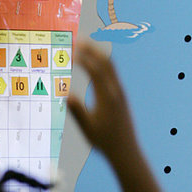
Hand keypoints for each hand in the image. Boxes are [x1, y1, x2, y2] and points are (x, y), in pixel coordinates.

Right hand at [66, 41, 138, 162]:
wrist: (126, 150)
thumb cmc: (104, 141)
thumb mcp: (88, 128)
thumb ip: (77, 110)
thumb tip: (65, 94)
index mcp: (107, 97)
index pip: (95, 70)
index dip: (83, 58)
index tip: (71, 50)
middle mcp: (116, 91)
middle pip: (105, 62)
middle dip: (91, 49)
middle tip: (78, 40)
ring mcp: (120, 92)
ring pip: (111, 66)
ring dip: (98, 54)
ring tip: (85, 46)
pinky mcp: (121, 96)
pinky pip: (112, 73)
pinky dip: (103, 63)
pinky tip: (95, 63)